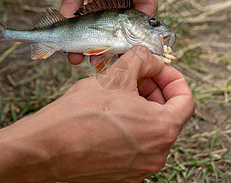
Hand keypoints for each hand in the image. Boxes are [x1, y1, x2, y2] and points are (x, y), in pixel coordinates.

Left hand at [0, 0, 164, 64]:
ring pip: (97, 10)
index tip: (132, 46)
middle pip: (121, 7)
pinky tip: (65, 35)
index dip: (140, 21)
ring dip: (90, 31)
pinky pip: (75, 2)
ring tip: (80, 54)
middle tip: (102, 56)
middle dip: (112, 33)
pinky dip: (70, 19)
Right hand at [0, 46, 194, 182]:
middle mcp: (157, 154)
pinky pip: (136, 148)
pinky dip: (131, 129)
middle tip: (136, 78)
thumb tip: (150, 59)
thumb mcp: (114, 76)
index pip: (186, 99)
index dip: (172, 78)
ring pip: (152, 132)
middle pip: (169, 116)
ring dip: (142, 109)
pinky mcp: (123, 178)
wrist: (44, 149)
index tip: (157, 70)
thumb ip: (141, 60)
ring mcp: (140, 170)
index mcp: (163, 129)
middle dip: (155, 92)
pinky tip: (110, 117)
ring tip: (119, 95)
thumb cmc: (79, 114)